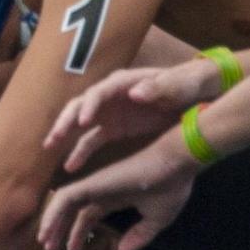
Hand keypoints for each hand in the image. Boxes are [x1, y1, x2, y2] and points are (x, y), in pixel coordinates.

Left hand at [38, 134, 198, 249]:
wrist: (177, 164)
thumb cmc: (170, 186)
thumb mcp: (156, 219)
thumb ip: (139, 236)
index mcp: (115, 197)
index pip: (89, 216)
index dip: (79, 233)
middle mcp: (101, 190)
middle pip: (73, 212)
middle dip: (61, 231)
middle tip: (49, 249)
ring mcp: (96, 185)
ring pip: (64, 205)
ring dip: (52, 224)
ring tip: (44, 244)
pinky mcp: (93, 182)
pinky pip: (65, 198)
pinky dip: (53, 213)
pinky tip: (46, 230)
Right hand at [45, 57, 219, 176]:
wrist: (198, 93)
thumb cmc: (189, 85)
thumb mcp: (180, 84)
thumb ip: (161, 87)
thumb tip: (135, 93)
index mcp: (125, 83)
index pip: (100, 92)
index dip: (89, 106)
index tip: (83, 121)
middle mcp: (111, 96)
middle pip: (81, 106)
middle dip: (65, 121)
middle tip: (53, 138)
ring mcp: (110, 113)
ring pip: (79, 123)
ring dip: (64, 135)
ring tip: (50, 149)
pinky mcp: (113, 128)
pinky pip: (91, 140)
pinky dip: (80, 152)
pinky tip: (70, 167)